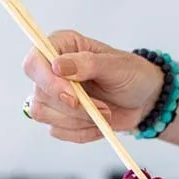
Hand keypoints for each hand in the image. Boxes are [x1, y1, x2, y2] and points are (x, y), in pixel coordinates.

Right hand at [22, 30, 162, 142]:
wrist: (144, 99)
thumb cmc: (132, 74)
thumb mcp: (116, 65)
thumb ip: (88, 63)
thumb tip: (58, 66)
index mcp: (61, 47)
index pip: (34, 63)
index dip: (48, 82)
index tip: (73, 97)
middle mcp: (51, 70)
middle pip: (39, 94)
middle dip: (74, 108)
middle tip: (104, 108)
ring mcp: (52, 95)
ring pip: (44, 115)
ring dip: (79, 120)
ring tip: (106, 113)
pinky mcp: (59, 117)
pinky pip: (58, 131)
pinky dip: (82, 132)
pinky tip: (100, 124)